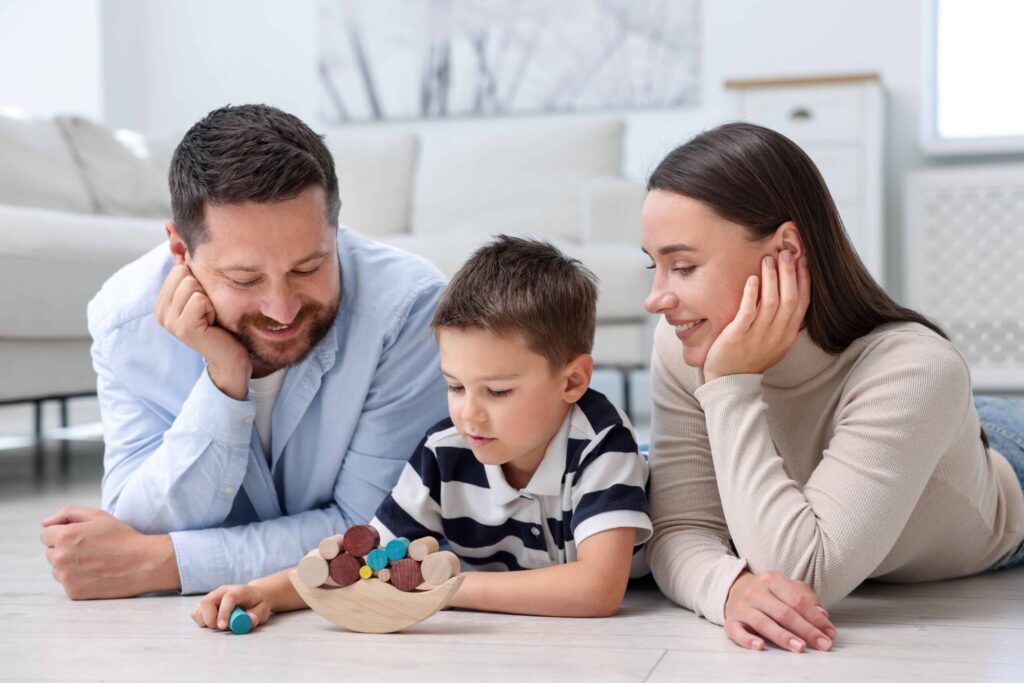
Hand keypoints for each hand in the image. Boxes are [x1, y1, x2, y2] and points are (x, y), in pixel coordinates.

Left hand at [40, 506, 179, 598]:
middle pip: (50, 553)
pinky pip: (67, 584)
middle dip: (65, 549)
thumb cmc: (122, 537)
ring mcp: (66, 577)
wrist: (144, 563)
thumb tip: (44, 523)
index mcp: (64, 536)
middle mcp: (61, 557)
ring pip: (57, 569)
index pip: (45, 535)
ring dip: (69, 566)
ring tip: (95, 562)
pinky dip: (78, 580)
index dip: (64, 533)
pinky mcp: (73, 593)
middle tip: (91, 549)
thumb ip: (67, 513)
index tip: (82, 537)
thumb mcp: (98, 515)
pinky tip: (97, 574)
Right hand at [154, 262, 251, 398]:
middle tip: (209, 310)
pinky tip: (213, 323)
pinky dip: (212, 308)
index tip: (204, 302)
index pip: (179, 268)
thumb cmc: (220, 324)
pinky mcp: (184, 329)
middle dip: (204, 288)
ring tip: (211, 317)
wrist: (231, 357)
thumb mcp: (203, 294)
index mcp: (161, 302)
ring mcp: (169, 322)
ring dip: (209, 299)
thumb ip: (189, 271)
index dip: (200, 281)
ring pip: (191, 284)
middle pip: (184, 273)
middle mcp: (160, 312)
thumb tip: (176, 233)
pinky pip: (199, 300)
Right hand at [192, 585, 270, 631]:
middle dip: (211, 619)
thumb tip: (249, 620)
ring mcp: (212, 597)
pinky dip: (203, 622)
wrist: (254, 596)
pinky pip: (196, 614)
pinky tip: (215, 622)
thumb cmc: (257, 603)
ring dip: (207, 622)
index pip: (228, 598)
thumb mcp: (263, 609)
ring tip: (221, 624)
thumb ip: (257, 615)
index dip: (224, 612)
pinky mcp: (206, 605)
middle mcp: (221, 592)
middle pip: (207, 602)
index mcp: (238, 591)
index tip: (222, 626)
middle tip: (222, 628)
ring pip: (198, 610)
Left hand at [703, 250, 810, 381]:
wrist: (729, 381)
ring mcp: (758, 336)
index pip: (802, 302)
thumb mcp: (775, 342)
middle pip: (789, 298)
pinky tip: (751, 278)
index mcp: (788, 334)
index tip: (803, 260)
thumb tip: (789, 294)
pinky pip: (748, 312)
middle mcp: (777, 334)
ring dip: (771, 278)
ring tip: (768, 259)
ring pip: (771, 302)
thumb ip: (783, 321)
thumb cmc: (750, 357)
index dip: (804, 280)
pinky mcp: (738, 336)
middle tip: (785, 252)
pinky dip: (751, 294)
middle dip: (789, 273)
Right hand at [724, 571, 836, 652]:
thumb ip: (805, 598)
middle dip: (806, 630)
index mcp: (772, 580)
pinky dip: (748, 640)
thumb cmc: (766, 592)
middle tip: (822, 644)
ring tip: (801, 647)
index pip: (798, 600)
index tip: (830, 632)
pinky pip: (738, 632)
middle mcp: (756, 592)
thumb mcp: (786, 587)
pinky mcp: (731, 621)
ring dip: (784, 636)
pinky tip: (761, 646)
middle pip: (784, 612)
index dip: (815, 617)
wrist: (733, 590)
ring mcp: (742, 607)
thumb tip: (822, 615)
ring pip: (764, 622)